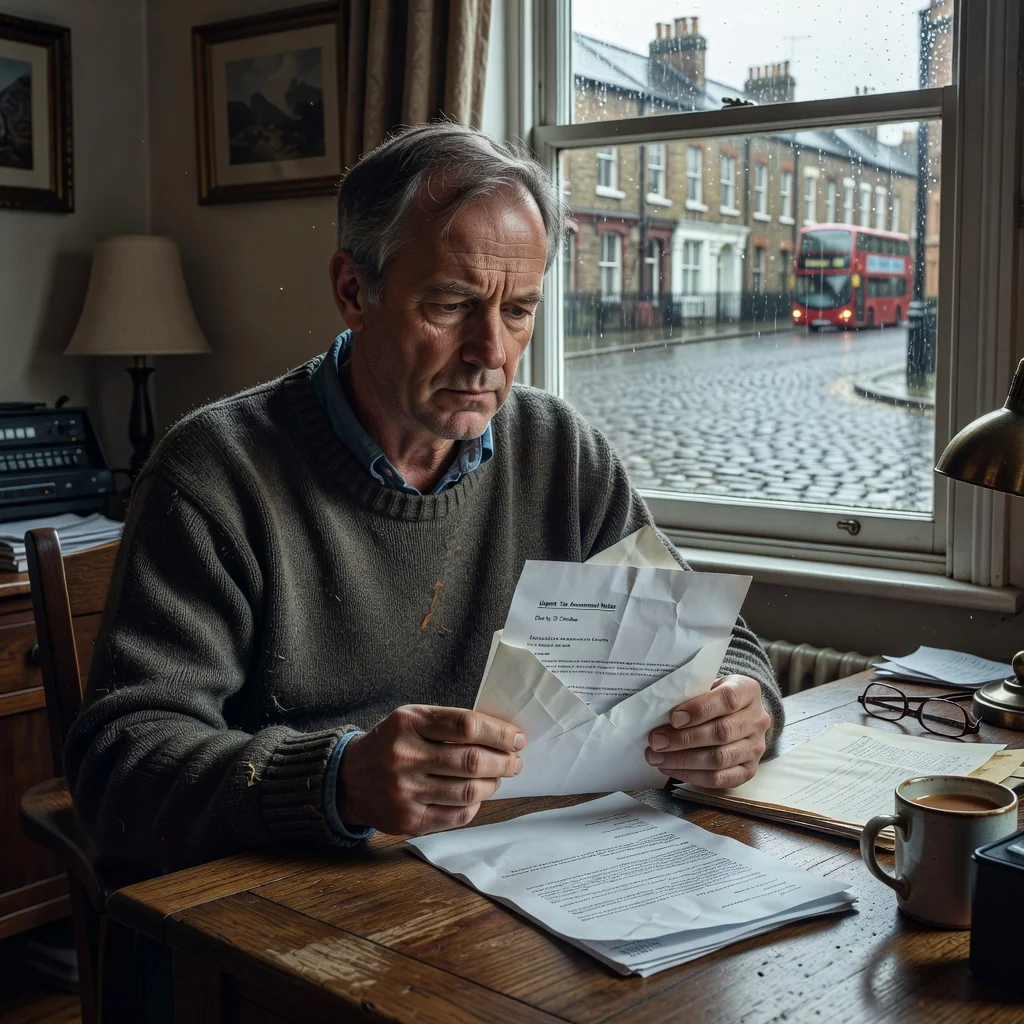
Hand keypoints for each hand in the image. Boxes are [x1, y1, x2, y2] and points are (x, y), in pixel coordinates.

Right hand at [337, 705, 524, 834]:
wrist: (348, 779)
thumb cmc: (391, 743)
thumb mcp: (412, 719)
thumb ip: (450, 723)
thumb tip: (501, 736)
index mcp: (408, 723)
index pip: (466, 725)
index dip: (498, 732)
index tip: (516, 738)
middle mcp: (404, 757)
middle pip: (471, 761)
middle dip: (503, 761)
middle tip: (515, 761)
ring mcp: (405, 792)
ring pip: (469, 791)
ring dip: (493, 784)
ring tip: (498, 777)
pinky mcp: (408, 820)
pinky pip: (457, 816)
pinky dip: (475, 805)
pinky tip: (476, 796)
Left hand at [645, 676, 770, 788]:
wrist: (737, 714)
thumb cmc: (713, 697)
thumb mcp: (707, 686)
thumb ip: (690, 695)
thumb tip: (658, 712)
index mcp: (748, 690)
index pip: (728, 699)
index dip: (699, 710)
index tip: (673, 718)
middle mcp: (757, 720)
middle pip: (722, 732)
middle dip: (684, 739)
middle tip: (656, 742)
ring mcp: (756, 747)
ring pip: (720, 758)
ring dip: (684, 760)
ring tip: (658, 758)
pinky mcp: (749, 770)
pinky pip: (720, 779)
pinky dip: (692, 776)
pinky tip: (671, 769)